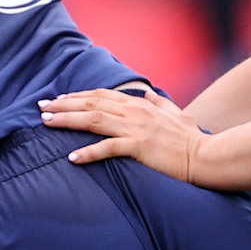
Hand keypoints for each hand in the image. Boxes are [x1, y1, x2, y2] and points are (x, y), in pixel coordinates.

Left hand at [38, 87, 205, 183]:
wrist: (208, 156)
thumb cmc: (192, 138)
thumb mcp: (176, 113)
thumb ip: (159, 102)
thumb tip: (147, 92)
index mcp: (140, 104)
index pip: (100, 95)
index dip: (77, 96)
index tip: (57, 99)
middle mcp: (135, 112)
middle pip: (91, 104)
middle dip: (63, 104)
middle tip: (41, 108)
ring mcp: (136, 129)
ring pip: (93, 120)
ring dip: (67, 121)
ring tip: (47, 123)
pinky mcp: (140, 147)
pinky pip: (108, 148)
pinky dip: (88, 152)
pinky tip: (72, 157)